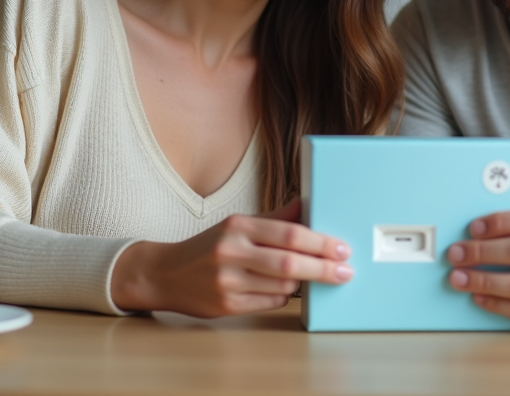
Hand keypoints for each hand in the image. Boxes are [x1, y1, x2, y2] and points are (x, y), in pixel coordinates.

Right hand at [112, 198, 351, 316]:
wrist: (165, 274)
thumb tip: (306, 203)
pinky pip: (270, 301)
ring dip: (303, 281)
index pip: (288, 233)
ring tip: (313, 275)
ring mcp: (228, 281)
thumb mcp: (238, 224)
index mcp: (238, 227)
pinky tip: (285, 288)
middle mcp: (231, 252)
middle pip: (289, 262)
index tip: (341, 249)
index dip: (320, 242)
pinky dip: (283, 294)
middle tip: (345, 270)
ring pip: (282, 284)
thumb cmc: (208, 246)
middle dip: (322, 267)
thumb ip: (274, 218)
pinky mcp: (226, 305)